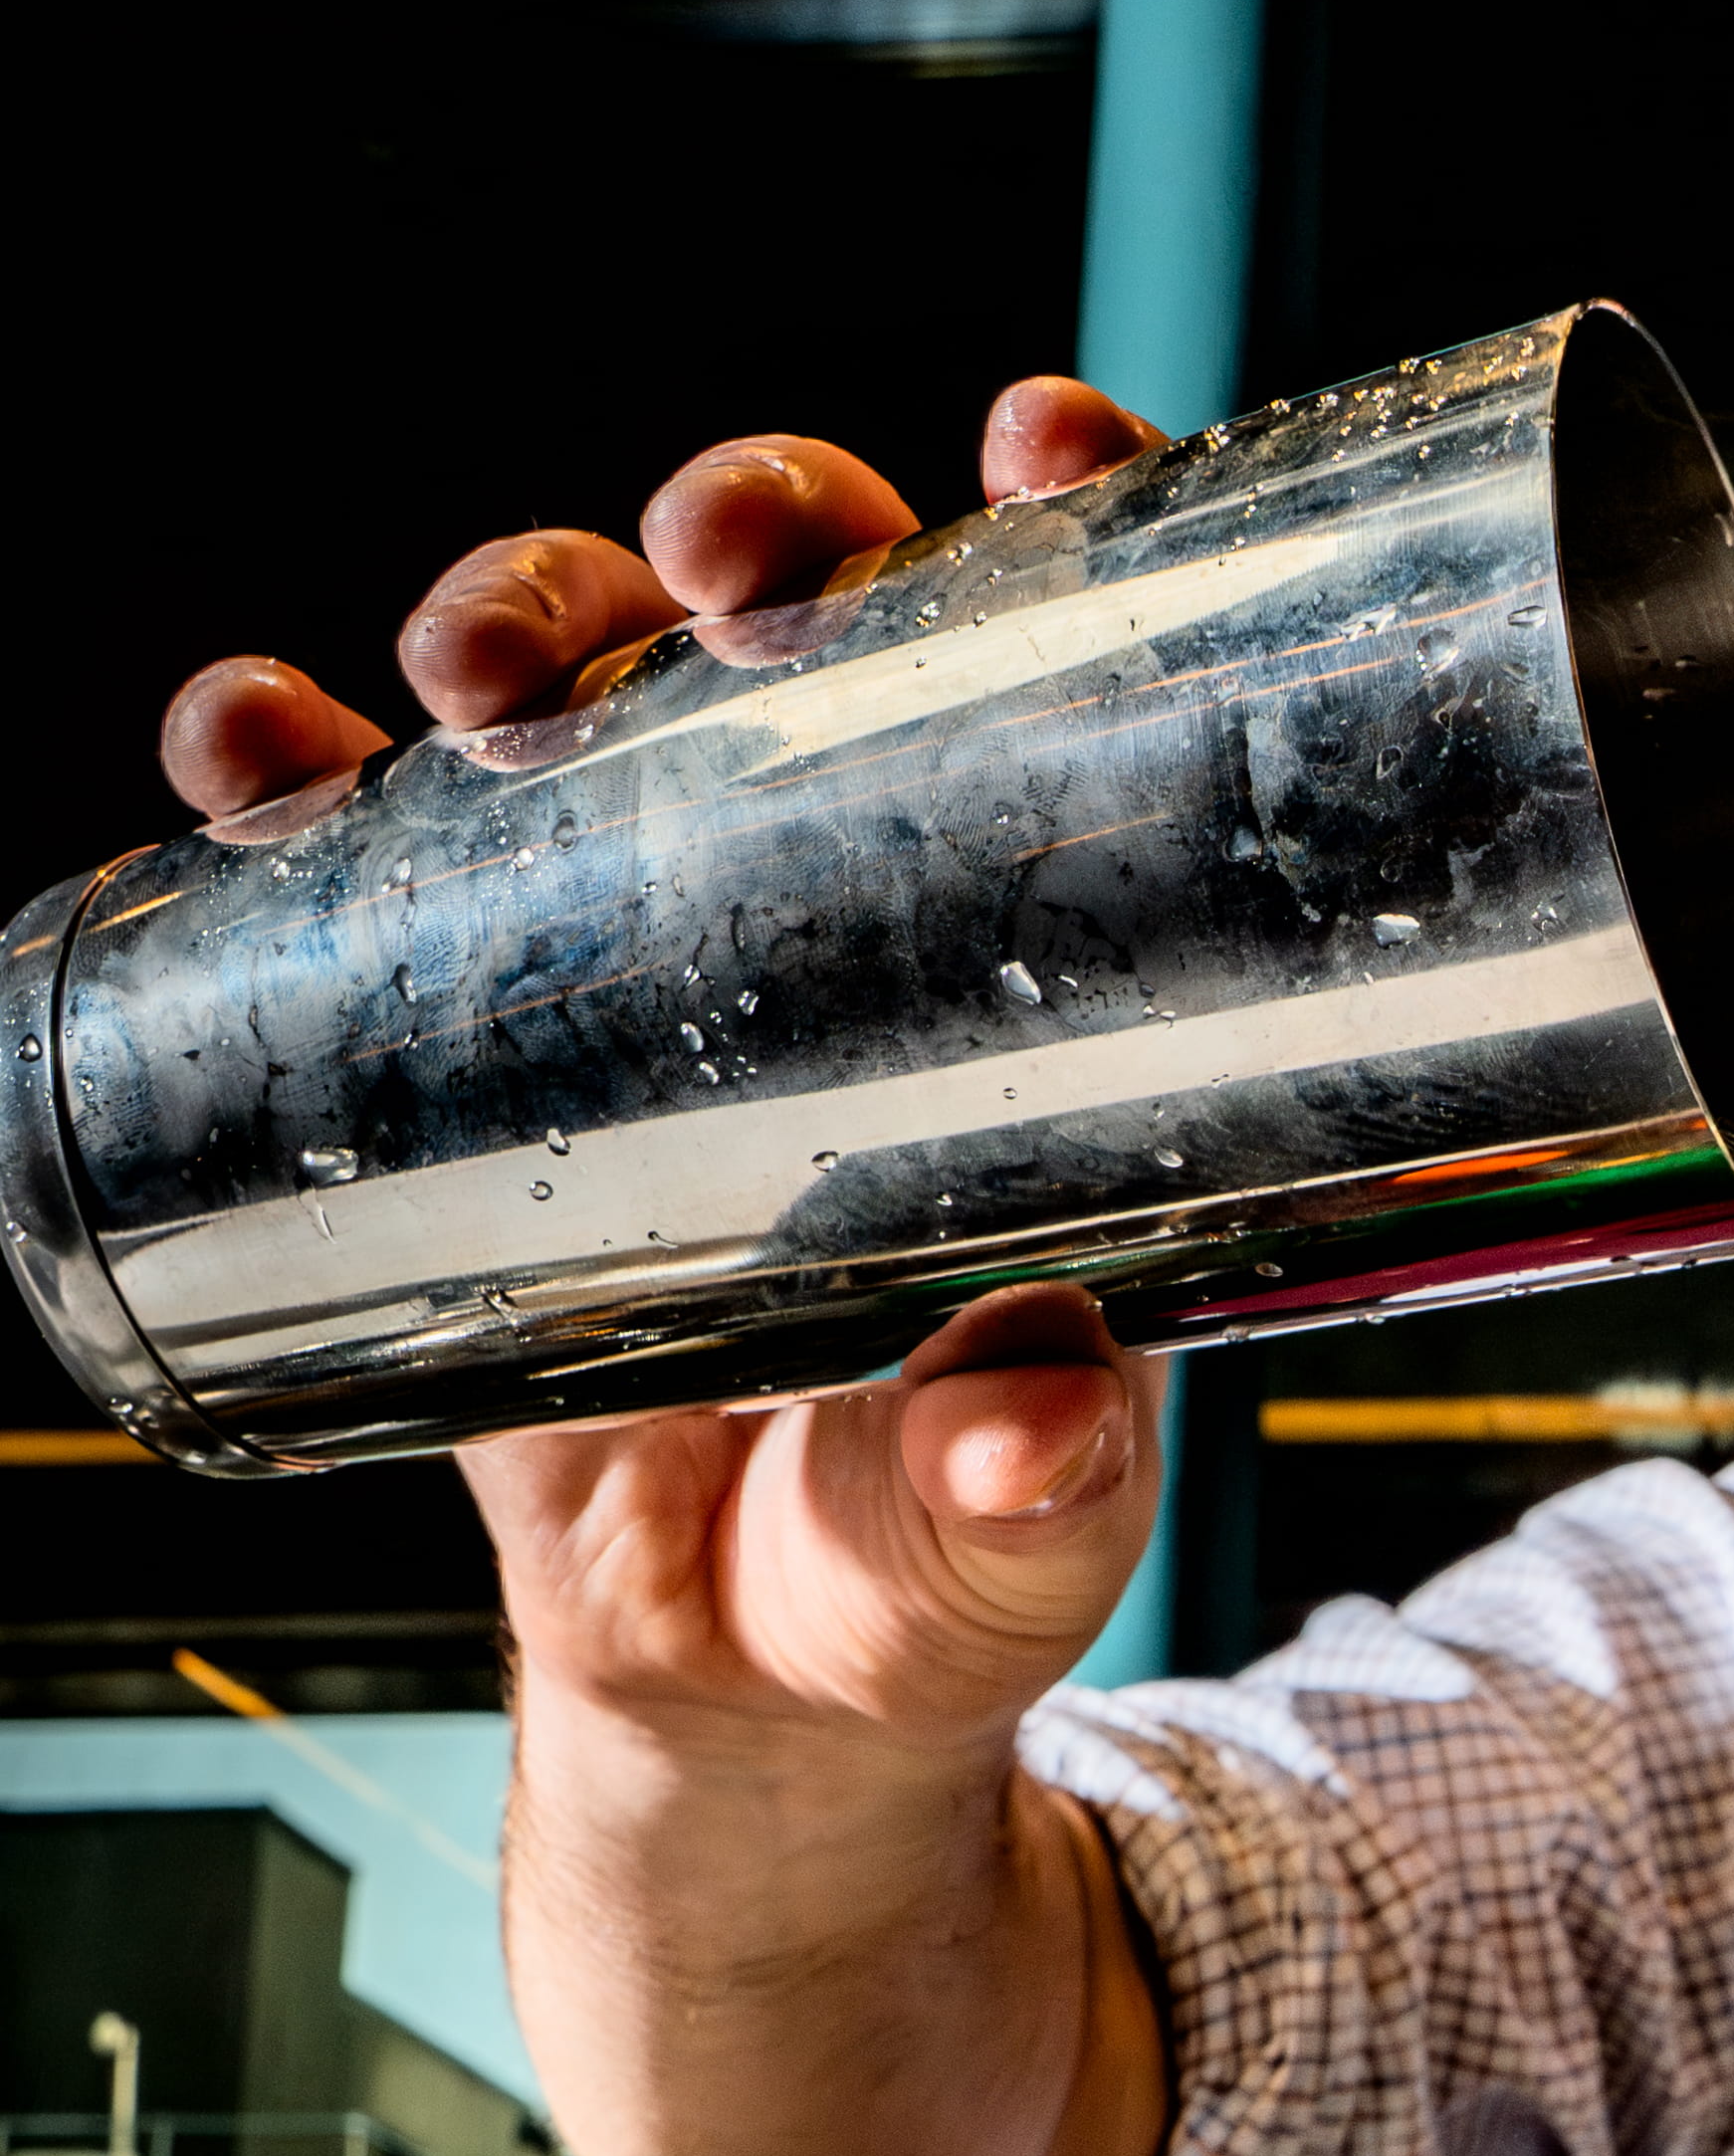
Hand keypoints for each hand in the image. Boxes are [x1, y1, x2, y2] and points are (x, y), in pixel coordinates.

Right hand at [154, 381, 1181, 1770]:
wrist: (745, 1704)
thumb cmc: (922, 1578)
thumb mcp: (1011, 1540)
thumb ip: (1037, 1490)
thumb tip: (1023, 1426)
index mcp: (1019, 981)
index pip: (1060, 685)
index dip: (1056, 526)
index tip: (1043, 450)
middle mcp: (832, 927)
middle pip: (790, 625)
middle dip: (745, 525)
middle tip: (717, 562)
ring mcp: (633, 976)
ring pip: (570, 701)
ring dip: (512, 612)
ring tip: (476, 664)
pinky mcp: (465, 1065)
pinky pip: (353, 877)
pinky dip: (285, 783)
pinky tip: (250, 752)